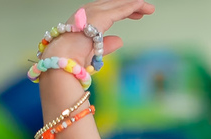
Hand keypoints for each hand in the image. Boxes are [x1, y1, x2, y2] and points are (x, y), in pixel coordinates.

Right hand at [41, 0, 155, 63]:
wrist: (62, 61)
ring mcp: (92, 12)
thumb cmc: (71, 59)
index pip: (107, 11)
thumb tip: (119, 40)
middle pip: (113, 5)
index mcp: (83, 19)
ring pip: (118, 5)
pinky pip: (120, 10)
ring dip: (134, 5)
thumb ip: (106, 44)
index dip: (122, 11)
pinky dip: (132, 7)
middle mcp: (87, 12)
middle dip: (131, 6)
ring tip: (149, 8)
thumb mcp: (92, 51)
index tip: (136, 15)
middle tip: (146, 9)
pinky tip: (142, 5)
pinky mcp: (100, 17)